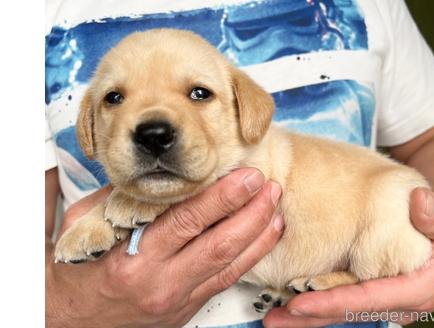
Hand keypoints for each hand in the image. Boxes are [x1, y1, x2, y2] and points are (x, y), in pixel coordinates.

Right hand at [46, 168, 283, 327]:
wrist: (71, 319)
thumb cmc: (78, 269)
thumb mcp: (87, 225)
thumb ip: (124, 198)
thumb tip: (162, 174)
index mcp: (132, 258)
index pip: (186, 220)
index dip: (222, 197)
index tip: (245, 176)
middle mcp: (160, 281)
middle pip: (218, 243)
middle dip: (250, 211)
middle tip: (268, 185)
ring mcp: (178, 298)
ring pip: (231, 264)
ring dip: (259, 232)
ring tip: (275, 205)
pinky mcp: (188, 307)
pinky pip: (227, 280)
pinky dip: (252, 256)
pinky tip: (265, 235)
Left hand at [263, 188, 433, 326]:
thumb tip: (421, 204)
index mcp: (416, 288)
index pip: (369, 299)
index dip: (333, 302)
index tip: (300, 302)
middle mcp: (398, 300)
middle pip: (349, 312)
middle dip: (310, 317)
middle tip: (274, 319)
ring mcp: (384, 299)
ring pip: (343, 310)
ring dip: (309, 315)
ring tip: (276, 317)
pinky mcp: (373, 292)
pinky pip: (344, 300)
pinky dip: (319, 302)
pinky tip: (294, 303)